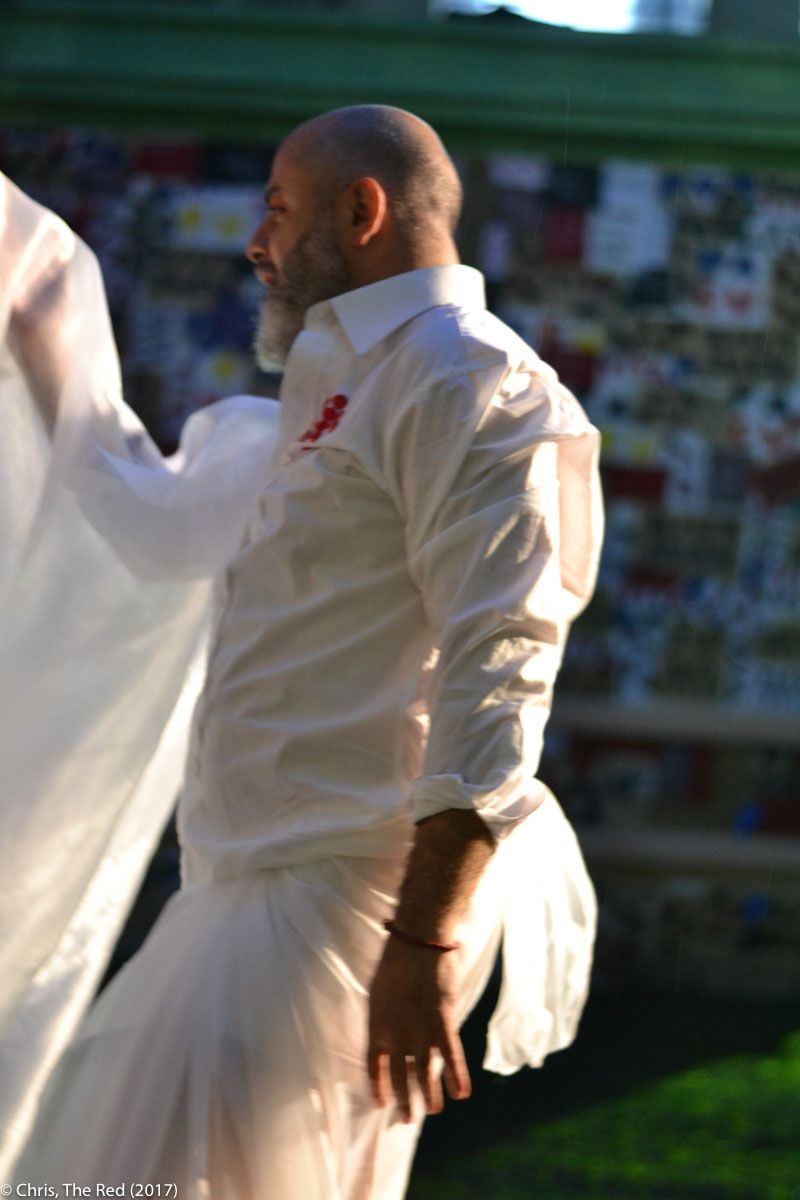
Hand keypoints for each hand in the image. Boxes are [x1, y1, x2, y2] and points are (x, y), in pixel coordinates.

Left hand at [367, 935, 469, 1122]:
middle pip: (399, 1077)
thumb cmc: (395, 961)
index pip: (373, 1066)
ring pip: (425, 1074)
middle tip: (409, 1118)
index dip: (378, 1087)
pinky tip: (461, 1093)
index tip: (382, 1103)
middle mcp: (396, 1036)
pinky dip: (457, 1076)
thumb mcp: (378, 991)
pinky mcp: (443, 1023)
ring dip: (431, 1095)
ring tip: (434, 1110)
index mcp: (376, 1026)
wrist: (418, 942)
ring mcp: (420, 1032)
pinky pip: (451, 1057)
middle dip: (405, 1100)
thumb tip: (389, 1034)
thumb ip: (383, 1018)